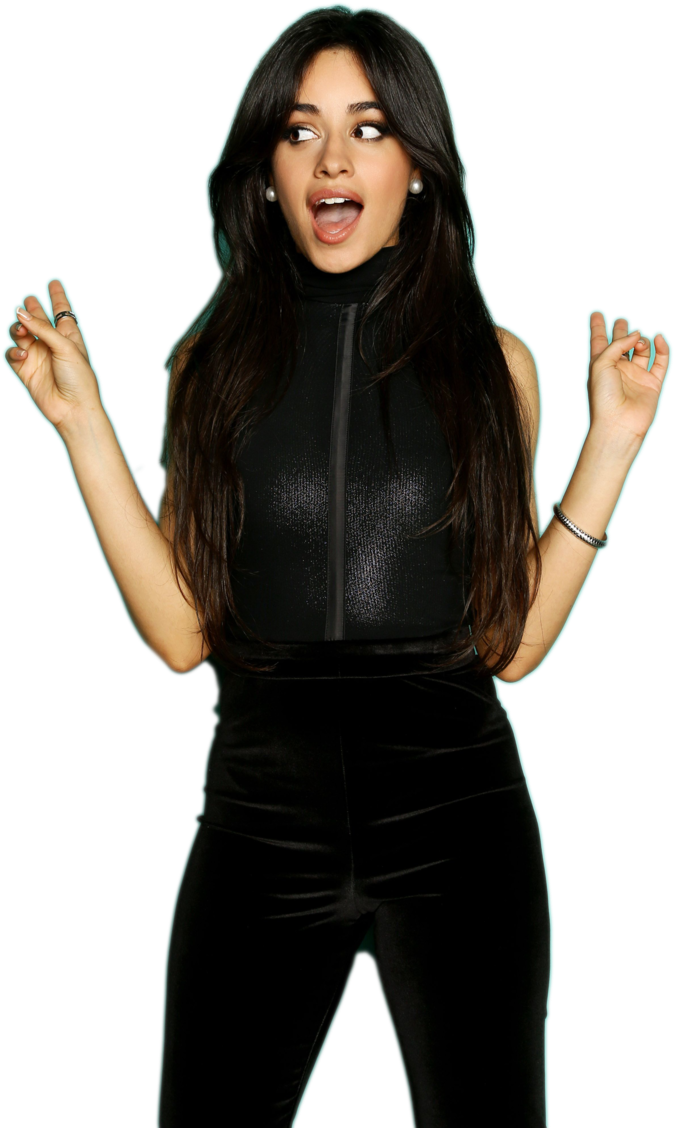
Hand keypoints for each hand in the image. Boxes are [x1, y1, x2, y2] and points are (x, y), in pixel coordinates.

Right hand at [5, 279, 101, 431]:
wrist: (72, 408)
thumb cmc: (77, 378)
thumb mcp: (65, 347)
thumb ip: (42, 328)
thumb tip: (19, 312)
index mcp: (68, 336)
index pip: (62, 311)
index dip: (57, 296)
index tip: (54, 281)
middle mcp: (51, 343)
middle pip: (37, 319)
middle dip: (32, 309)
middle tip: (28, 302)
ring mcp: (37, 355)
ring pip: (20, 332)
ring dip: (18, 328)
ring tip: (22, 330)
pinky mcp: (25, 369)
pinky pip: (12, 353)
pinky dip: (14, 350)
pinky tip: (23, 353)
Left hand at [588, 313, 669, 449]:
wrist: (619, 422)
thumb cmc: (604, 395)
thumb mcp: (602, 364)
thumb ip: (618, 345)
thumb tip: (637, 335)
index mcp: (601, 365)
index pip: (599, 342)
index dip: (598, 327)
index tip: (596, 313)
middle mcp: (618, 369)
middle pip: (621, 345)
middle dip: (621, 332)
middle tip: (622, 321)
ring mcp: (636, 376)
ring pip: (641, 351)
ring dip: (641, 341)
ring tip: (638, 340)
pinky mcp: (652, 383)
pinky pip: (660, 361)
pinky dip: (661, 348)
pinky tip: (658, 338)